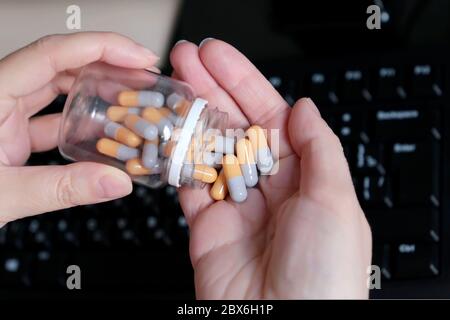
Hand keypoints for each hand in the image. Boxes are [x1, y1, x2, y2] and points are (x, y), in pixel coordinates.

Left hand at [0, 32, 158, 225]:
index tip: (137, 57)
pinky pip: (53, 121)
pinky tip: (102, 135)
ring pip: (59, 91)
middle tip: (144, 75)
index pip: (52, 55)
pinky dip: (80, 126)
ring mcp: (4, 117)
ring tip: (130, 102)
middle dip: (107, 65)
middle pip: (62, 65)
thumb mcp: (2, 196)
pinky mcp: (11, 137)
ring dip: (96, 95)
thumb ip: (62, 189)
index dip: (101, 48)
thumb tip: (115, 182)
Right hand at [170, 39, 371, 298]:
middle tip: (184, 61)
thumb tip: (304, 107)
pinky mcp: (206, 224)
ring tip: (168, 88)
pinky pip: (188, 185)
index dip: (244, 83)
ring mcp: (234, 203)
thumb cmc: (324, 273)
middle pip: (234, 126)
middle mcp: (268, 186)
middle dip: (210, 91)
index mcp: (302, 175)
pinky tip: (163, 133)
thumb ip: (319, 149)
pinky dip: (174, 160)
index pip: (270, 116)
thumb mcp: (335, 201)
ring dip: (189, 118)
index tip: (219, 58)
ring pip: (208, 150)